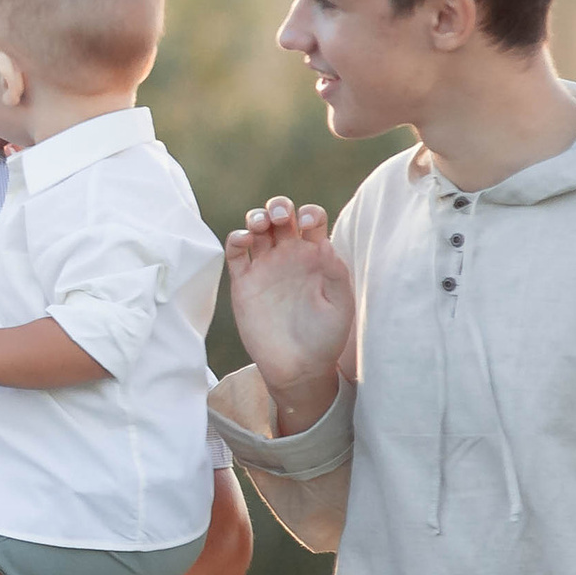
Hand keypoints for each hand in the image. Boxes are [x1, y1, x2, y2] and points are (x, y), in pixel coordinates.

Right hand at [225, 197, 352, 426]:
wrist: (298, 367)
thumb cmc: (325, 337)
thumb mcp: (340, 306)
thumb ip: (335, 273)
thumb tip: (323, 244)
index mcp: (316, 257)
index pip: (312, 220)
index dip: (309, 213)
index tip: (307, 226)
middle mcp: (289, 257)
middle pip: (281, 216)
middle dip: (280, 207)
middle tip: (281, 218)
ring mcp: (265, 268)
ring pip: (256, 228)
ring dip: (257, 217)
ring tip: (261, 225)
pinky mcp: (243, 282)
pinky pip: (235, 253)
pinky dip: (236, 239)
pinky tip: (244, 240)